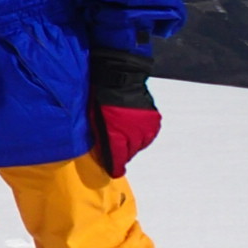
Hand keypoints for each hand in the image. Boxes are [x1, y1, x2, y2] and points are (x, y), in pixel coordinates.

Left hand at [88, 48, 160, 176]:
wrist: (119, 76)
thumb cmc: (100, 96)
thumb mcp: (94, 118)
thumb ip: (99, 137)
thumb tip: (100, 152)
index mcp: (116, 133)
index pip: (117, 157)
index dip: (115, 166)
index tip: (114, 172)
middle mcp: (134, 133)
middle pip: (129, 152)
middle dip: (121, 153)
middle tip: (115, 150)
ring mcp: (146, 126)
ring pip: (140, 144)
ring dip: (132, 143)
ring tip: (123, 136)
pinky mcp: (154, 120)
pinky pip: (147, 134)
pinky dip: (140, 134)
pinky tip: (133, 128)